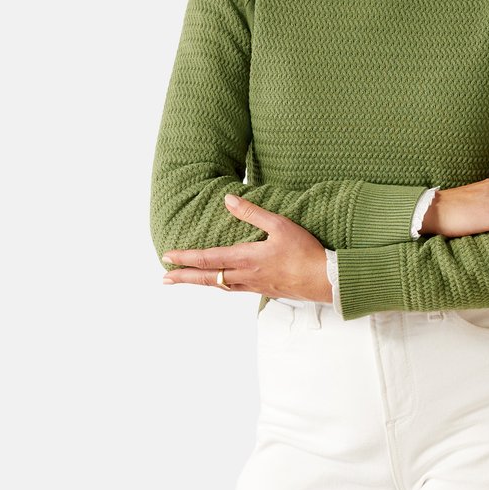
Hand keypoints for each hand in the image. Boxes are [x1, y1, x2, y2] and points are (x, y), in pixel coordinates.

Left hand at [160, 193, 332, 301]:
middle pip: (208, 277)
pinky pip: (233, 289)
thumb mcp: (280, 224)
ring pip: (219, 285)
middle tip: (165, 279)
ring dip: (200, 282)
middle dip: (185, 277)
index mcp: (247, 258)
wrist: (323, 279)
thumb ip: (253, 213)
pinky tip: (220, 282)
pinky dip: (219, 285)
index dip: (186, 258)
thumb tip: (228, 200)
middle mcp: (245, 275)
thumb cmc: (304, 251)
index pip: (209, 259)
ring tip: (187, 280)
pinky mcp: (263, 289)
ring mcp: (253, 285)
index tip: (168, 257)